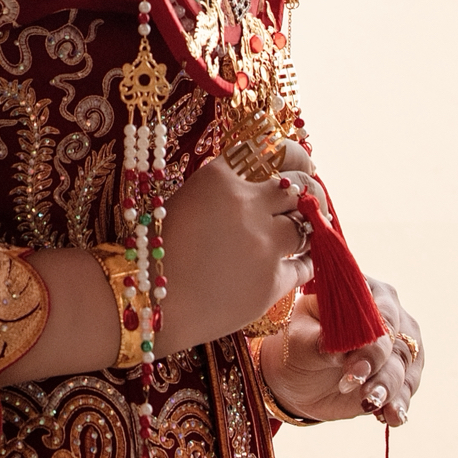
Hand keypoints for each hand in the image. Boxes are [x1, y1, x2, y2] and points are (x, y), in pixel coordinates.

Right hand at [153, 156, 312, 353]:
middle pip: (296, 186)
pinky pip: (305, 264)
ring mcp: (263, 244)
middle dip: (305, 191)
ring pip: (305, 224)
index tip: (295, 164)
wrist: (149, 305)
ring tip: (305, 229)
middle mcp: (247, 204)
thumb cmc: (157, 254)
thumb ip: (224, 191)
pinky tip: (303, 258)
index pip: (267, 153)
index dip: (287, 157)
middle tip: (308, 197)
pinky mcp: (272, 282)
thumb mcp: (186, 202)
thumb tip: (263, 188)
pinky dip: (306, 260)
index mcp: (219, 178)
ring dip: (306, 226)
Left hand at [258, 279, 423, 428]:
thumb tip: (342, 350)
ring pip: (405, 367)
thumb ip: (321, 342)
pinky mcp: (400, 376)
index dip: (371, 337)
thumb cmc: (298, 346)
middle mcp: (388, 315)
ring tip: (370, 403)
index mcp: (363, 292)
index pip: (379, 311)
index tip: (352, 364)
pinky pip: (406, 390)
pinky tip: (390, 416)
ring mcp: (398, 346)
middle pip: (398, 340)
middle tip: (358, 386)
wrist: (299, 379)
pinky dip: (399, 404)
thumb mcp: (299, 341)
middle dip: (379, 366)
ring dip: (389, 387)